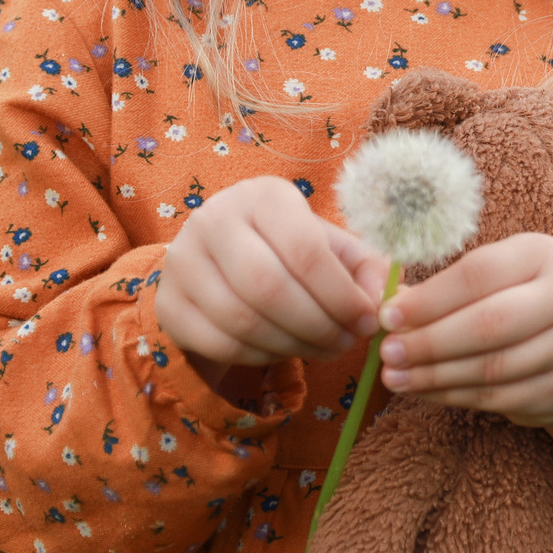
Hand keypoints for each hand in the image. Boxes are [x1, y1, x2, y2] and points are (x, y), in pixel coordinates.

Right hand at [156, 176, 389, 389]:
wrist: (220, 260)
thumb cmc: (288, 250)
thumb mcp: (331, 246)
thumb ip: (366, 269)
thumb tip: (383, 303)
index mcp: (263, 196)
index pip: (305, 251)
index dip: (341, 295)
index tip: (366, 321)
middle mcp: (214, 219)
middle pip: (270, 288)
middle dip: (318, 326)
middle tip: (345, 342)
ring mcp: (183, 262)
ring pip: (243, 321)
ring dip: (293, 346)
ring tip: (322, 348)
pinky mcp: (169, 304)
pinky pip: (220, 343)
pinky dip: (260, 357)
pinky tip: (283, 350)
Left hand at [376, 233, 552, 427]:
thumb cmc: (516, 301)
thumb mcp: (492, 279)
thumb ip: (445, 288)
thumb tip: (386, 308)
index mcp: (544, 254)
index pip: (479, 275)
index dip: (430, 299)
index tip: (387, 317)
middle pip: (490, 323)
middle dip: (430, 342)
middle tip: (387, 353)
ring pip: (493, 367)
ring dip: (435, 376)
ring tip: (395, 378)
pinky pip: (500, 397)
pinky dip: (455, 397)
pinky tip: (425, 391)